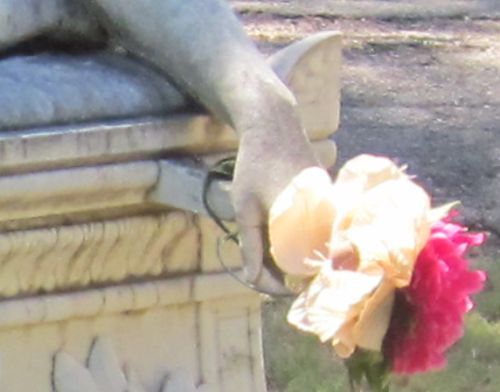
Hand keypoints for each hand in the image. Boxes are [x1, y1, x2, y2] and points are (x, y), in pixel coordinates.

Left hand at [231, 106, 317, 294]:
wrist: (274, 125)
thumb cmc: (255, 166)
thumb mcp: (245, 207)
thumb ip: (250, 244)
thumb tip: (252, 278)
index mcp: (305, 221)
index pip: (297, 270)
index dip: (276, 283)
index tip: (258, 282)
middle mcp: (324, 216)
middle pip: (307, 259)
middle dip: (283, 271)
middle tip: (260, 272)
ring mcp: (327, 205)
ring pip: (310, 243)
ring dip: (289, 254)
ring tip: (265, 257)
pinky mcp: (326, 197)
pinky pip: (313, 227)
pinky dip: (297, 237)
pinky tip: (279, 238)